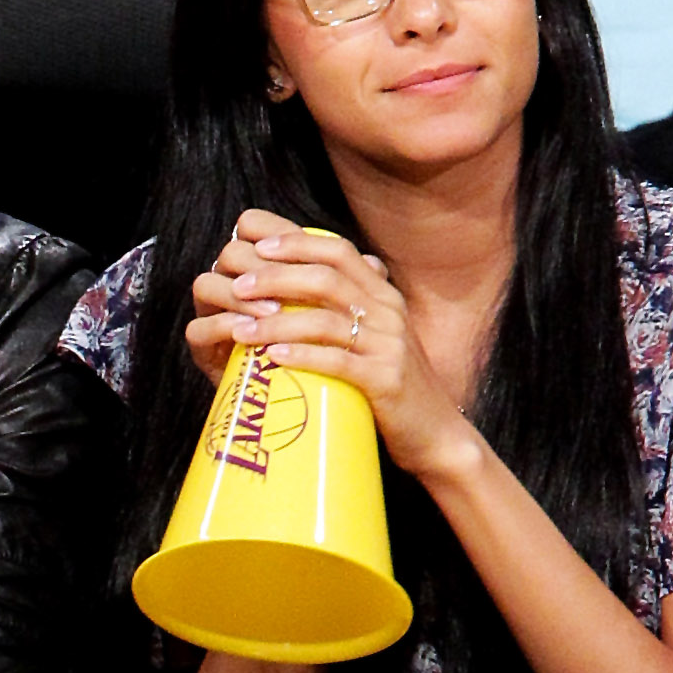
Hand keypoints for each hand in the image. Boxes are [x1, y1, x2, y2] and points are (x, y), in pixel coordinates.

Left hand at [187, 211, 470, 479]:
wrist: (434, 430)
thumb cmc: (390, 382)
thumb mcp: (373, 334)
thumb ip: (348, 305)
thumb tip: (309, 277)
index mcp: (382, 294)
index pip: (339, 251)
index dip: (297, 242)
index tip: (256, 245)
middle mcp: (388, 311)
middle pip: (327, 278)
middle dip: (277, 277)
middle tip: (237, 285)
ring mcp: (389, 345)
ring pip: (327, 320)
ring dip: (277, 322)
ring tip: (239, 329)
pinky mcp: (385, 380)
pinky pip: (339, 362)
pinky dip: (303, 357)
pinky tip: (272, 358)